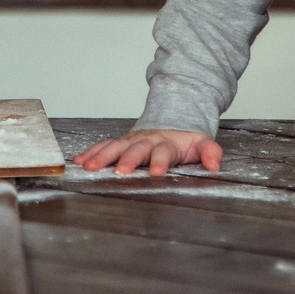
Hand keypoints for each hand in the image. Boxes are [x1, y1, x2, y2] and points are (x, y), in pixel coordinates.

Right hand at [73, 128, 222, 176]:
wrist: (172, 119)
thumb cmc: (185, 140)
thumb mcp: (202, 143)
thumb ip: (210, 153)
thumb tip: (214, 165)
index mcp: (167, 143)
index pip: (163, 152)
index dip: (160, 162)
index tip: (156, 173)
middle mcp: (146, 141)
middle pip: (136, 149)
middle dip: (127, 160)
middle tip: (119, 171)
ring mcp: (131, 140)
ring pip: (115, 146)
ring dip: (102, 156)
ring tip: (89, 167)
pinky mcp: (121, 143)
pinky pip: (104, 145)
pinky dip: (91, 152)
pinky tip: (79, 161)